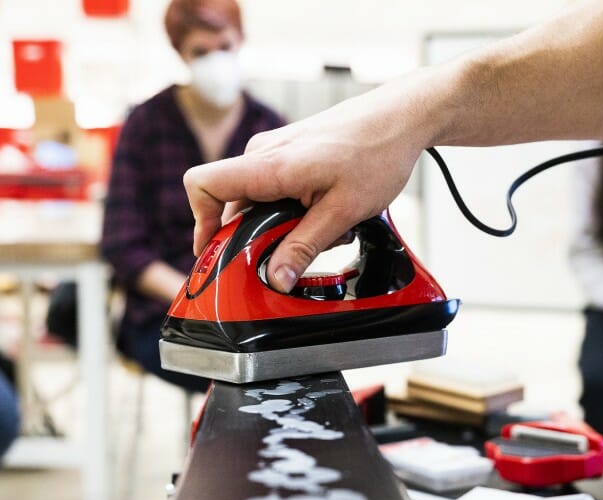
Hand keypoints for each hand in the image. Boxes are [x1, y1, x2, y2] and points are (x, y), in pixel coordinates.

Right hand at [184, 80, 433, 292]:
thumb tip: (276, 278)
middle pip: (230, 203)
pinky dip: (290, 210)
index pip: (203, 185)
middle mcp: (264, 153)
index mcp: (269, 164)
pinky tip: (323, 217)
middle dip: (252, 236)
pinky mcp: (289, 154)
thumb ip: (304, 247)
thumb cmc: (377, 152)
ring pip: (256, 199)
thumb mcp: (342, 212)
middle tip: (285, 258)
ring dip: (278, 225)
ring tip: (319, 233)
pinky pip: (272, 188)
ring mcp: (275, 151)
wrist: (402, 118)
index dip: (201, 223)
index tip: (214, 253)